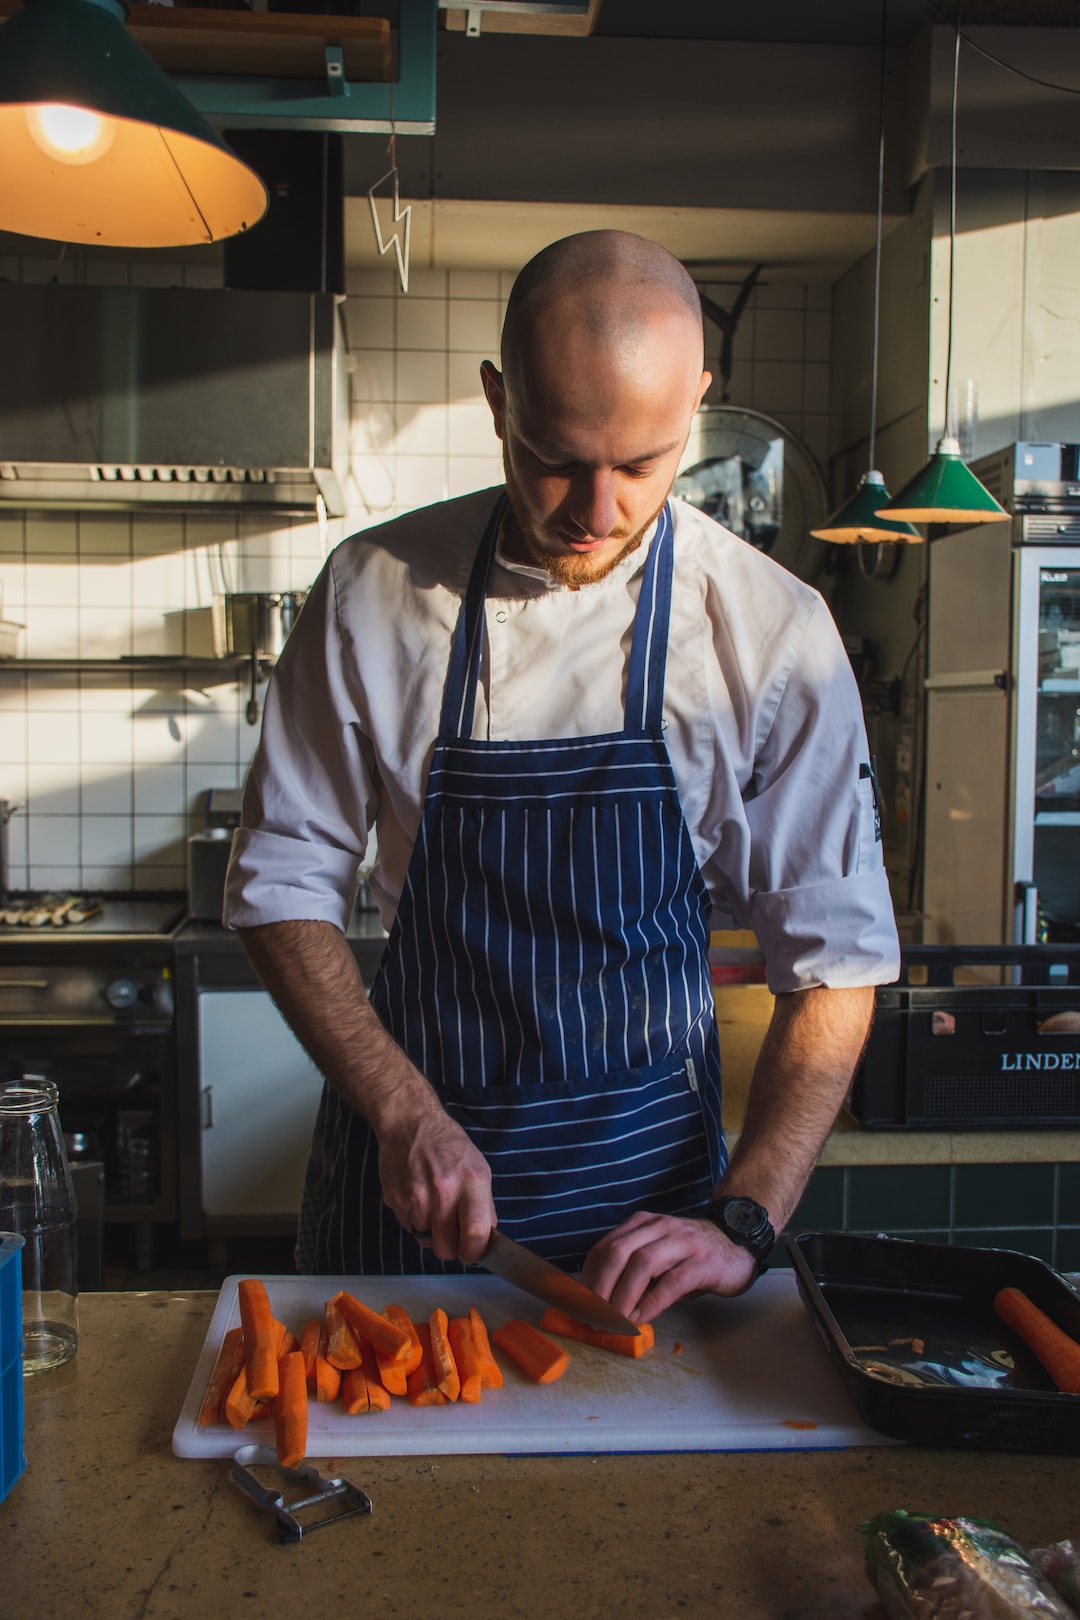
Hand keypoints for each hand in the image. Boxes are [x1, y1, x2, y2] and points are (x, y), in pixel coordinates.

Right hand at [377, 1102, 494, 1265]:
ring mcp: (416, 1197)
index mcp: (471, 1181)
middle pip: (446, 1249)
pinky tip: (419, 1199)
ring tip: (434, 1207)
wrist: (409, 1124)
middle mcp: (443, 1191)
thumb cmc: (447, 1145)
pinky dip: (415, 1221)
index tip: (472, 1253)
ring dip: (431, 1232)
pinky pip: (409, 1228)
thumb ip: (485, 1205)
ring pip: (425, 1241)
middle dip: (451, 1248)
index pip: (476, 1233)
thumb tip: (486, 1239)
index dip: (474, 1252)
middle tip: (452, 1235)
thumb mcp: (478, 1168)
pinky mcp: (396, 1200)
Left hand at [579, 1209, 757, 1322]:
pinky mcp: (703, 1262)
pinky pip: (671, 1282)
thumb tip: (599, 1304)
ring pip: (642, 1264)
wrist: (738, 1243)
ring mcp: (683, 1242)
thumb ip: (632, 1272)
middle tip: (591, 1316)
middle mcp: (660, 1227)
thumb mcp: (658, 1257)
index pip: (604, 1247)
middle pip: (618, 1252)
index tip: (578, 1304)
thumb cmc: (691, 1256)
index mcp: (642, 1224)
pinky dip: (651, 1303)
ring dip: (622, 1296)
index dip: (587, 1277)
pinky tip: (641, 1319)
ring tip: (613, 1321)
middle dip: (599, 1287)